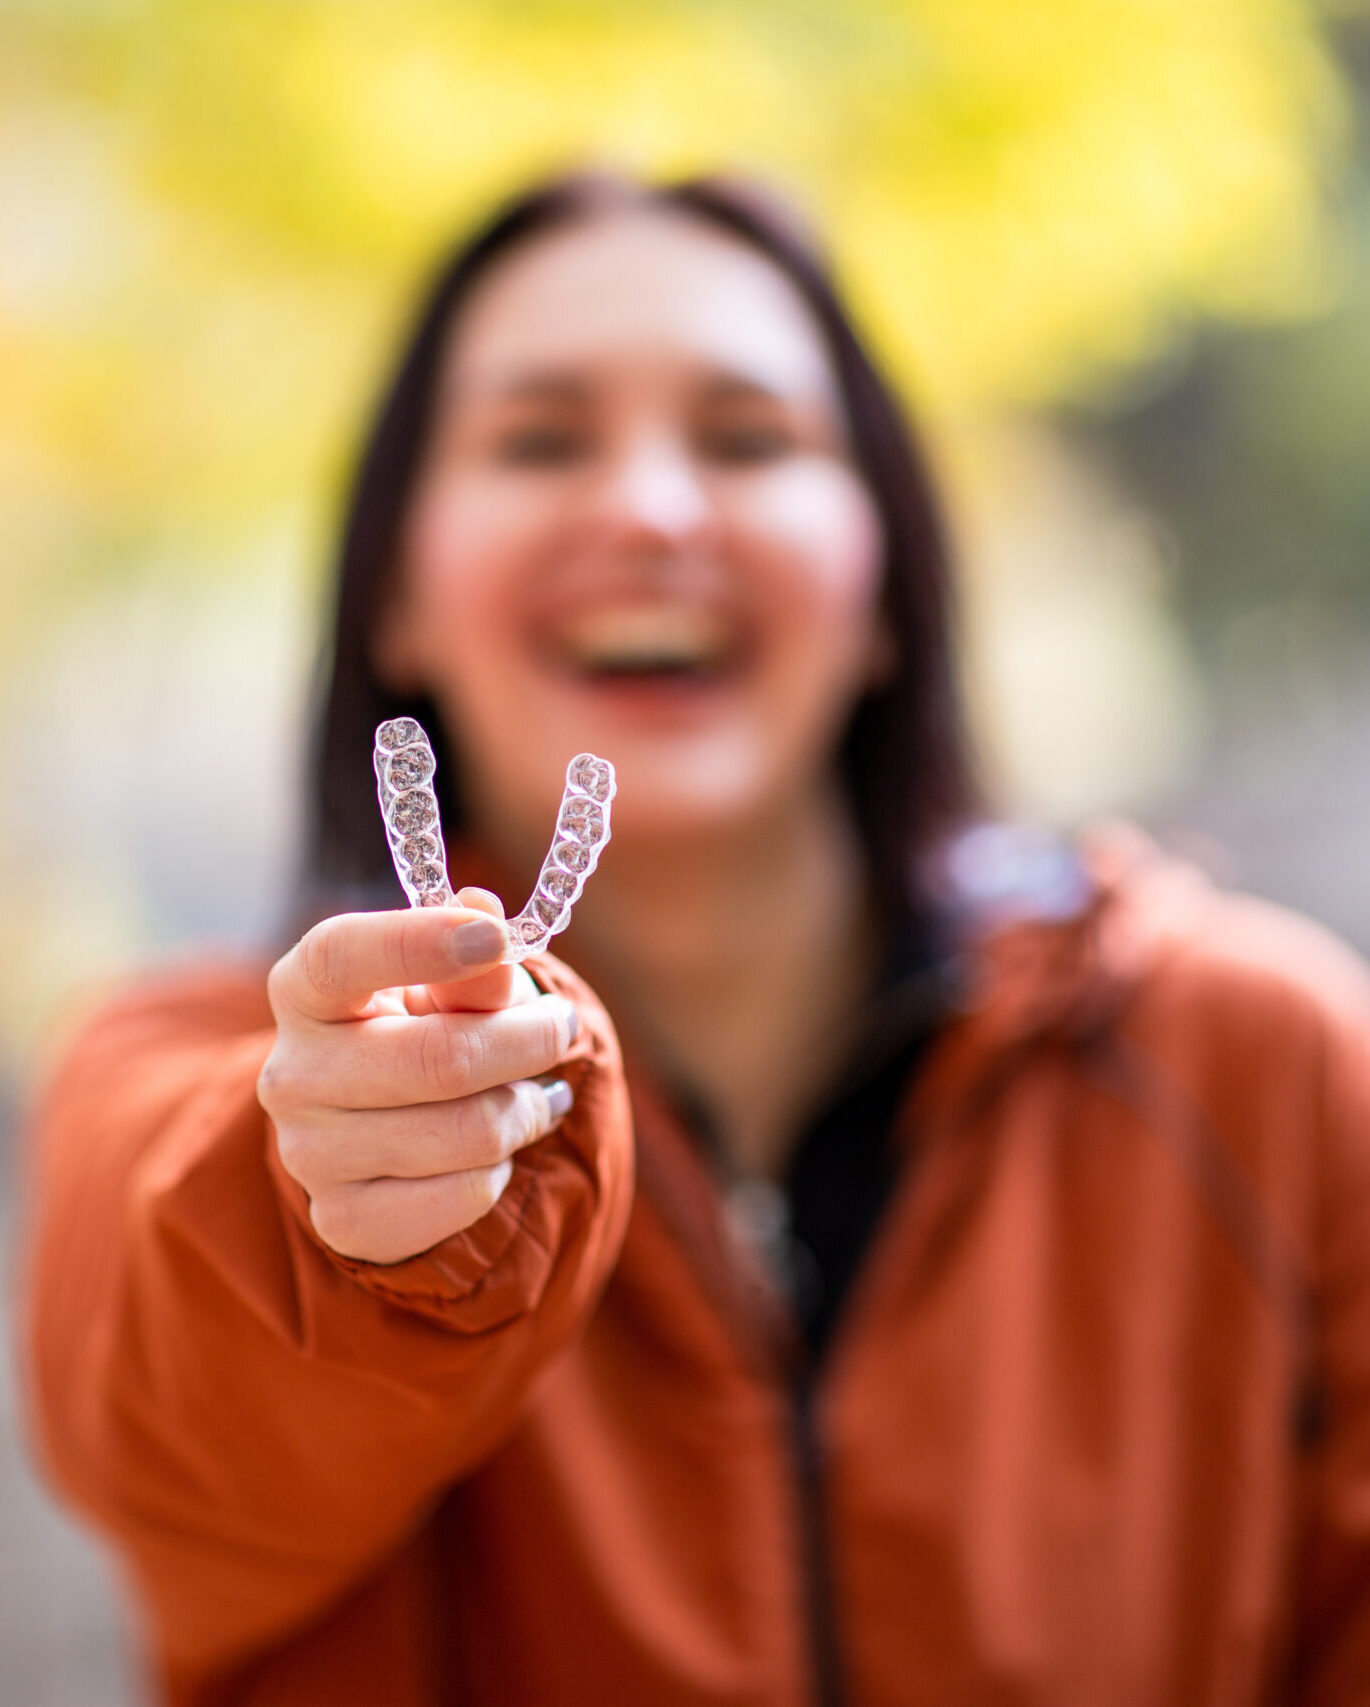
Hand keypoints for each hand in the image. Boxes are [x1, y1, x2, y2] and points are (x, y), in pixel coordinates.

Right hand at [259, 888, 577, 1264]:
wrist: (386, 1127)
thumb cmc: (426, 1027)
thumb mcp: (454, 982)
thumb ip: (475, 958)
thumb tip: (487, 920)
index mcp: (303, 989)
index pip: (340, 955)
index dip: (418, 942)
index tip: (494, 938)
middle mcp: (292, 1072)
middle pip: (439, 1058)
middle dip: (527, 1040)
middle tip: (561, 1027)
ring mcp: (309, 1154)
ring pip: (468, 1133)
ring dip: (525, 1108)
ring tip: (532, 1092)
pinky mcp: (344, 1219)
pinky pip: (465, 1195)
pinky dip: (501, 1168)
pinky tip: (494, 1150)